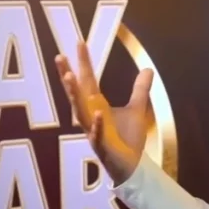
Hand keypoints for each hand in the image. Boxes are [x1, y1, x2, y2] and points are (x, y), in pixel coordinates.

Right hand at [55, 41, 153, 184]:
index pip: (88, 80)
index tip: (79, 42)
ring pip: (80, 111)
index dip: (83, 62)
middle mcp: (91, 116)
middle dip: (68, 75)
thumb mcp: (136, 108)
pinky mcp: (102, 147)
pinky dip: (97, 124)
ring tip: (69, 77)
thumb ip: (140, 89)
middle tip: (60, 56)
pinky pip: (97, 134)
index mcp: (96, 105)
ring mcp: (93, 131)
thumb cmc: (128, 138)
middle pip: (76, 93)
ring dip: (74, 95)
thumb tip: (148, 69)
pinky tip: (98, 113)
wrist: (132, 166)